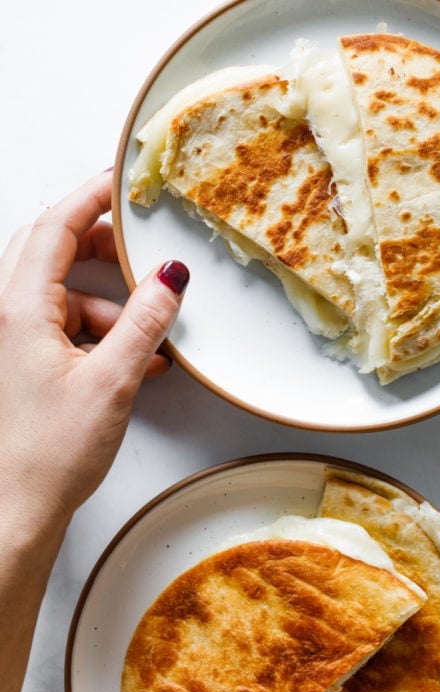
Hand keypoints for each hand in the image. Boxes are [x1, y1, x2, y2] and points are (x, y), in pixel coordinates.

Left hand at [0, 170, 188, 691]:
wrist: (15, 508)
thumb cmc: (48, 452)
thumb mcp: (112, 380)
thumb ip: (144, 322)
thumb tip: (170, 278)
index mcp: (21, 309)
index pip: (55, 227)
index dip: (91, 198)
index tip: (122, 181)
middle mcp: (10, 317)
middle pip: (53, 252)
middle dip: (102, 246)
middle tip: (141, 244)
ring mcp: (15, 342)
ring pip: (64, 296)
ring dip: (109, 304)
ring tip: (149, 327)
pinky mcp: (26, 366)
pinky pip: (66, 330)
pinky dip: (101, 334)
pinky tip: (134, 359)